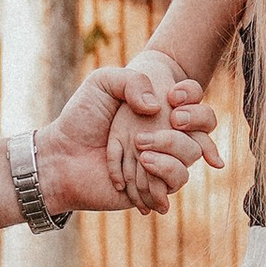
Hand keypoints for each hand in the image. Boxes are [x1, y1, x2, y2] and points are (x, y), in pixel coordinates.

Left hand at [37, 66, 219, 217]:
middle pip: (203, 128)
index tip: (172, 95)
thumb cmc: (80, 118)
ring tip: (143, 150)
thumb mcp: (102, 83)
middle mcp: (165, 135)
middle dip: (193, 120)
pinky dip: (164, 170)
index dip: (191, 95)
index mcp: (158, 110)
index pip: (193, 99)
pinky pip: (177, 180)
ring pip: (192, 155)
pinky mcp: (156, 186)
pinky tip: (145, 162)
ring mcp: (162, 161)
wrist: (63, 155)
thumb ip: (131, 80)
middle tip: (171, 120)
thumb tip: (157, 106)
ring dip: (174, 148)